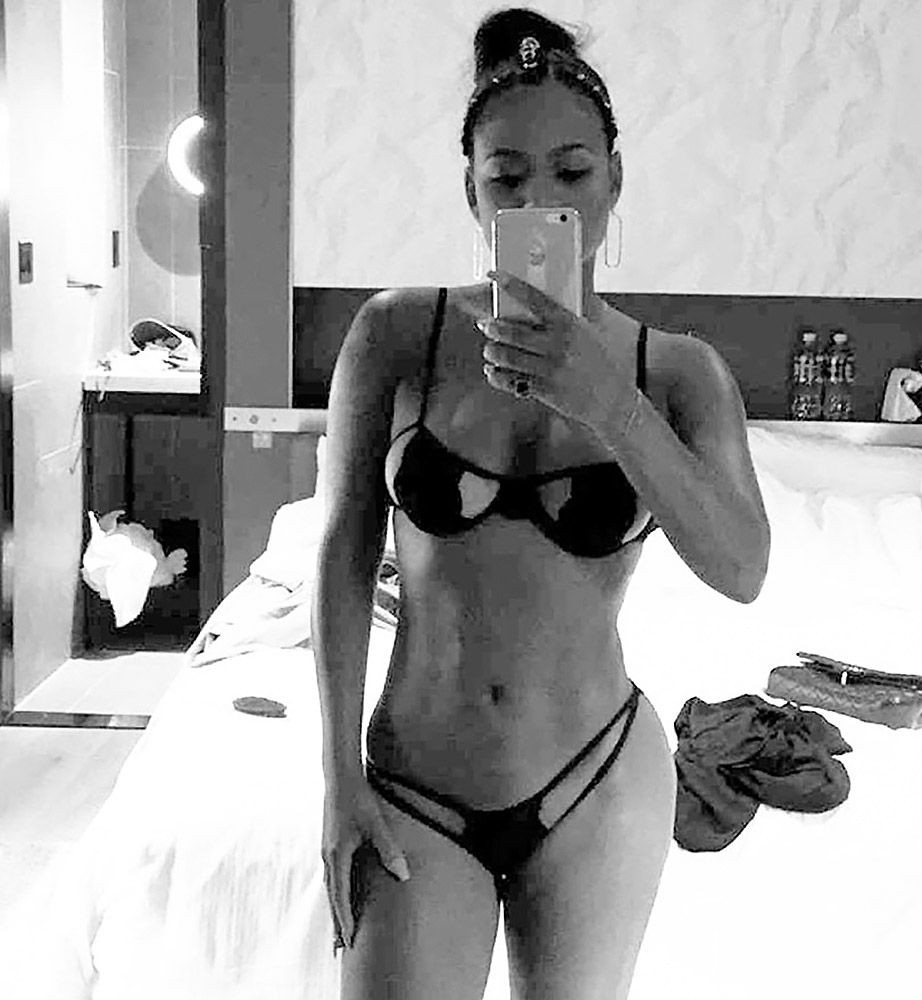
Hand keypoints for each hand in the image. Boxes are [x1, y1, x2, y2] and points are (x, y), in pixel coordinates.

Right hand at [321, 775, 409, 952]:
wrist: (339, 777)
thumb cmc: (357, 799)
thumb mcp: (376, 824)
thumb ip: (389, 850)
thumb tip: (403, 875)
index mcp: (337, 856)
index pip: (341, 897)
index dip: (346, 919)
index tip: (349, 941)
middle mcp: (328, 857)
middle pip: (332, 898)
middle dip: (337, 922)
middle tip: (339, 949)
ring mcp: (327, 851)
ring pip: (330, 888)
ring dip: (335, 909)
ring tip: (339, 930)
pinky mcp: (330, 844)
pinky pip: (331, 877)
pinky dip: (334, 893)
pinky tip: (339, 897)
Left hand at [477, 269, 639, 435]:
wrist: (614, 401)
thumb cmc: (603, 363)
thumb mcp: (595, 329)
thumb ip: (584, 303)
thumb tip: (582, 273)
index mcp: (569, 324)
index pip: (534, 299)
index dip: (511, 285)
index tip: (495, 275)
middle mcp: (557, 345)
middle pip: (512, 331)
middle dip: (492, 326)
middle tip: (485, 324)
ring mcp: (550, 369)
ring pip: (506, 357)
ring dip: (492, 352)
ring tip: (490, 350)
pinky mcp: (544, 390)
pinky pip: (511, 381)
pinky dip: (497, 375)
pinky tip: (494, 371)